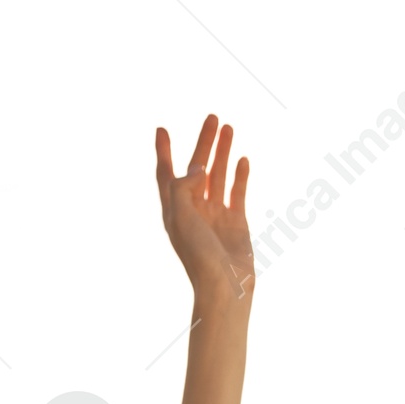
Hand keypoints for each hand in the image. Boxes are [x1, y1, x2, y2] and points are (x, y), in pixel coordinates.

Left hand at [155, 115, 253, 301]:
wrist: (224, 286)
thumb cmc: (198, 256)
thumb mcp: (181, 217)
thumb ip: (184, 187)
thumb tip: (199, 167)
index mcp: (174, 211)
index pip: (166, 174)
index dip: (163, 151)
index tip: (161, 129)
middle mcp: (194, 210)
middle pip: (197, 168)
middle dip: (202, 143)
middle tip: (211, 117)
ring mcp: (216, 215)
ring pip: (219, 175)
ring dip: (222, 152)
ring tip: (228, 127)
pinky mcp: (236, 221)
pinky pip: (237, 192)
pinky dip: (240, 175)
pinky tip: (243, 158)